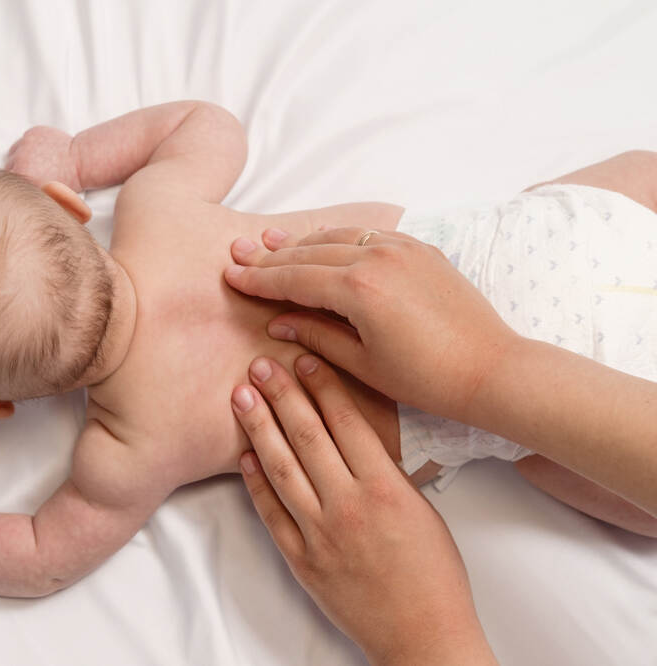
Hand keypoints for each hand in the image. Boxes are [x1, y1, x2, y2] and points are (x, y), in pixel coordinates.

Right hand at [5, 125, 81, 189]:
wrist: (81, 161)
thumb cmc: (68, 182)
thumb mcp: (47, 195)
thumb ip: (31, 194)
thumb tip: (22, 202)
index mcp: (23, 176)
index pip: (9, 180)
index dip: (16, 183)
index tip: (23, 184)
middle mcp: (21, 159)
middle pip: (9, 165)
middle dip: (17, 169)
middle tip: (30, 173)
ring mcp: (26, 144)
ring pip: (14, 151)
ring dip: (20, 156)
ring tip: (33, 162)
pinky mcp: (33, 133)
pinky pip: (25, 139)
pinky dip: (30, 145)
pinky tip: (40, 151)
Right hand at [225, 227, 521, 422]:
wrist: (492, 369)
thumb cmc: (427, 378)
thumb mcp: (363, 363)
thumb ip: (316, 335)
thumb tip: (278, 321)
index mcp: (359, 289)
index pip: (295, 277)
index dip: (259, 278)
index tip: (231, 275)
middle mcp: (378, 258)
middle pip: (309, 251)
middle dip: (271, 255)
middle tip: (239, 253)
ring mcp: (402, 248)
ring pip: (338, 235)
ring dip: (302, 241)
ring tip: (271, 243)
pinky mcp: (421, 249)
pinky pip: (368, 234)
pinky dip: (339, 236)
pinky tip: (323, 242)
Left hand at [232, 355, 494, 664]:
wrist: (422, 634)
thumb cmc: (434, 575)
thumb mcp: (421, 510)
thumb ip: (386, 473)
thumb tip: (355, 437)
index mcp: (385, 488)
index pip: (345, 422)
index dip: (321, 385)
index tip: (303, 360)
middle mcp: (348, 505)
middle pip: (306, 435)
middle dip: (281, 394)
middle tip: (260, 364)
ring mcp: (319, 533)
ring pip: (281, 467)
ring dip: (258, 427)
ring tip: (241, 396)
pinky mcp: (301, 559)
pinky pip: (271, 513)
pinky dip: (255, 482)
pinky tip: (244, 455)